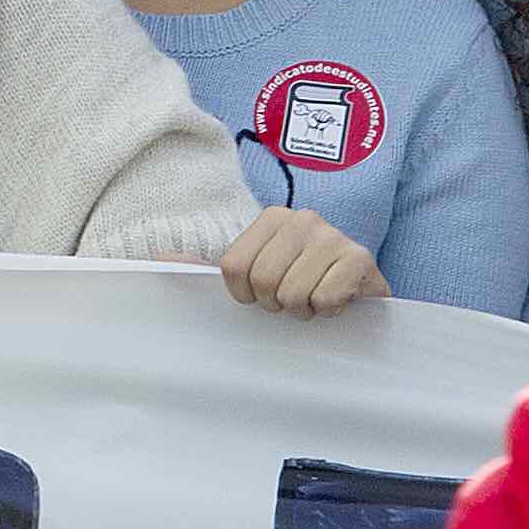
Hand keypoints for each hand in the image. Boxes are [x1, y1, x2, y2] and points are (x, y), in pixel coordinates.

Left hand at [221, 206, 385, 317]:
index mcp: (272, 217)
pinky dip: (327, 311)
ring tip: (316, 298)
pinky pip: (324, 300)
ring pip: (293, 294)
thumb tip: (165, 258)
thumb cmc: (305, 280)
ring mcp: (333, 236)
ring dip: (303, 310)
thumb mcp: (262, 267)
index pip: (234, 266)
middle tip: (294, 300)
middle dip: (276, 304)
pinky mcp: (360, 258)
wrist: (363, 287)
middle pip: (263, 281)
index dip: (246, 295)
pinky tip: (337, 299)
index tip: (263, 295)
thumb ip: (218, 265)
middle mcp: (302, 219)